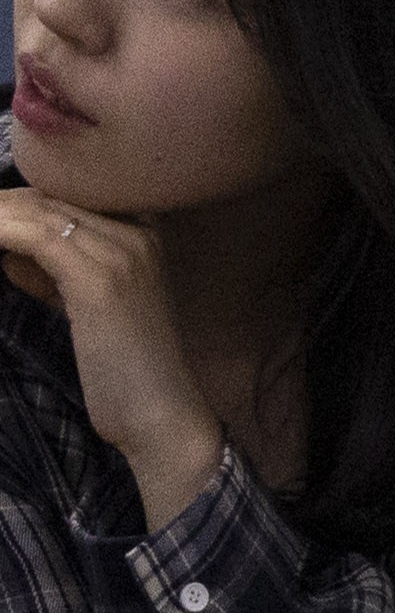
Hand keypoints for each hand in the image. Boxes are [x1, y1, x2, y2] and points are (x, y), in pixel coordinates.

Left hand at [0, 190, 224, 523]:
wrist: (161, 415)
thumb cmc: (124, 371)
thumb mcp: (90, 309)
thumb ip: (58, 275)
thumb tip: (11, 255)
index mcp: (142, 235)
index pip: (61, 197)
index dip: (13, 206)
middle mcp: (138, 232)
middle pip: (44, 198)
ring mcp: (123, 252)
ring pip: (35, 211)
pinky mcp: (101, 279)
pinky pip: (34, 236)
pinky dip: (0, 233)